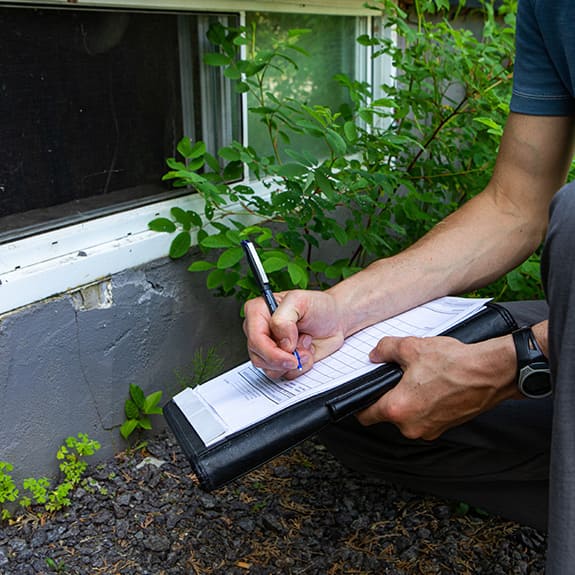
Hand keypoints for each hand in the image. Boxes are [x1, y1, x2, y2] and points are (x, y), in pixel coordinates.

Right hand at [243, 289, 346, 379]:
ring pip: (270, 369)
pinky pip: (284, 375)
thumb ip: (284, 319)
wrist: (335, 319)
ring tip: (306, 344)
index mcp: (258, 312)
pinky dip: (300, 367)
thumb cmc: (317, 306)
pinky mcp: (281, 361)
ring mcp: (270, 348)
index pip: (255, 338)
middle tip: (302, 349)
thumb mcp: (300, 301)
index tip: (290, 351)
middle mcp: (260, 331)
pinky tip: (306, 352)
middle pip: (259, 357)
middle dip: (284, 358)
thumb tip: (282, 341)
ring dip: (294, 362)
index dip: (271, 349)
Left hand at [356, 334, 518, 439]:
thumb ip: (385, 350)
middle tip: (396, 377)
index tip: (362, 394)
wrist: (490, 374)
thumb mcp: (411, 347)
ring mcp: (429, 430)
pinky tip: (432, 386)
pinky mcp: (443, 428)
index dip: (360, 403)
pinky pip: (423, 417)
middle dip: (388, 396)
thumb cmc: (454, 363)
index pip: (365, 415)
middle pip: (386, 415)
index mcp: (398, 409)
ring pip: (406, 416)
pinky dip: (423, 404)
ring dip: (407, 400)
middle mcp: (411, 426)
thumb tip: (375, 355)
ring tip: (419, 379)